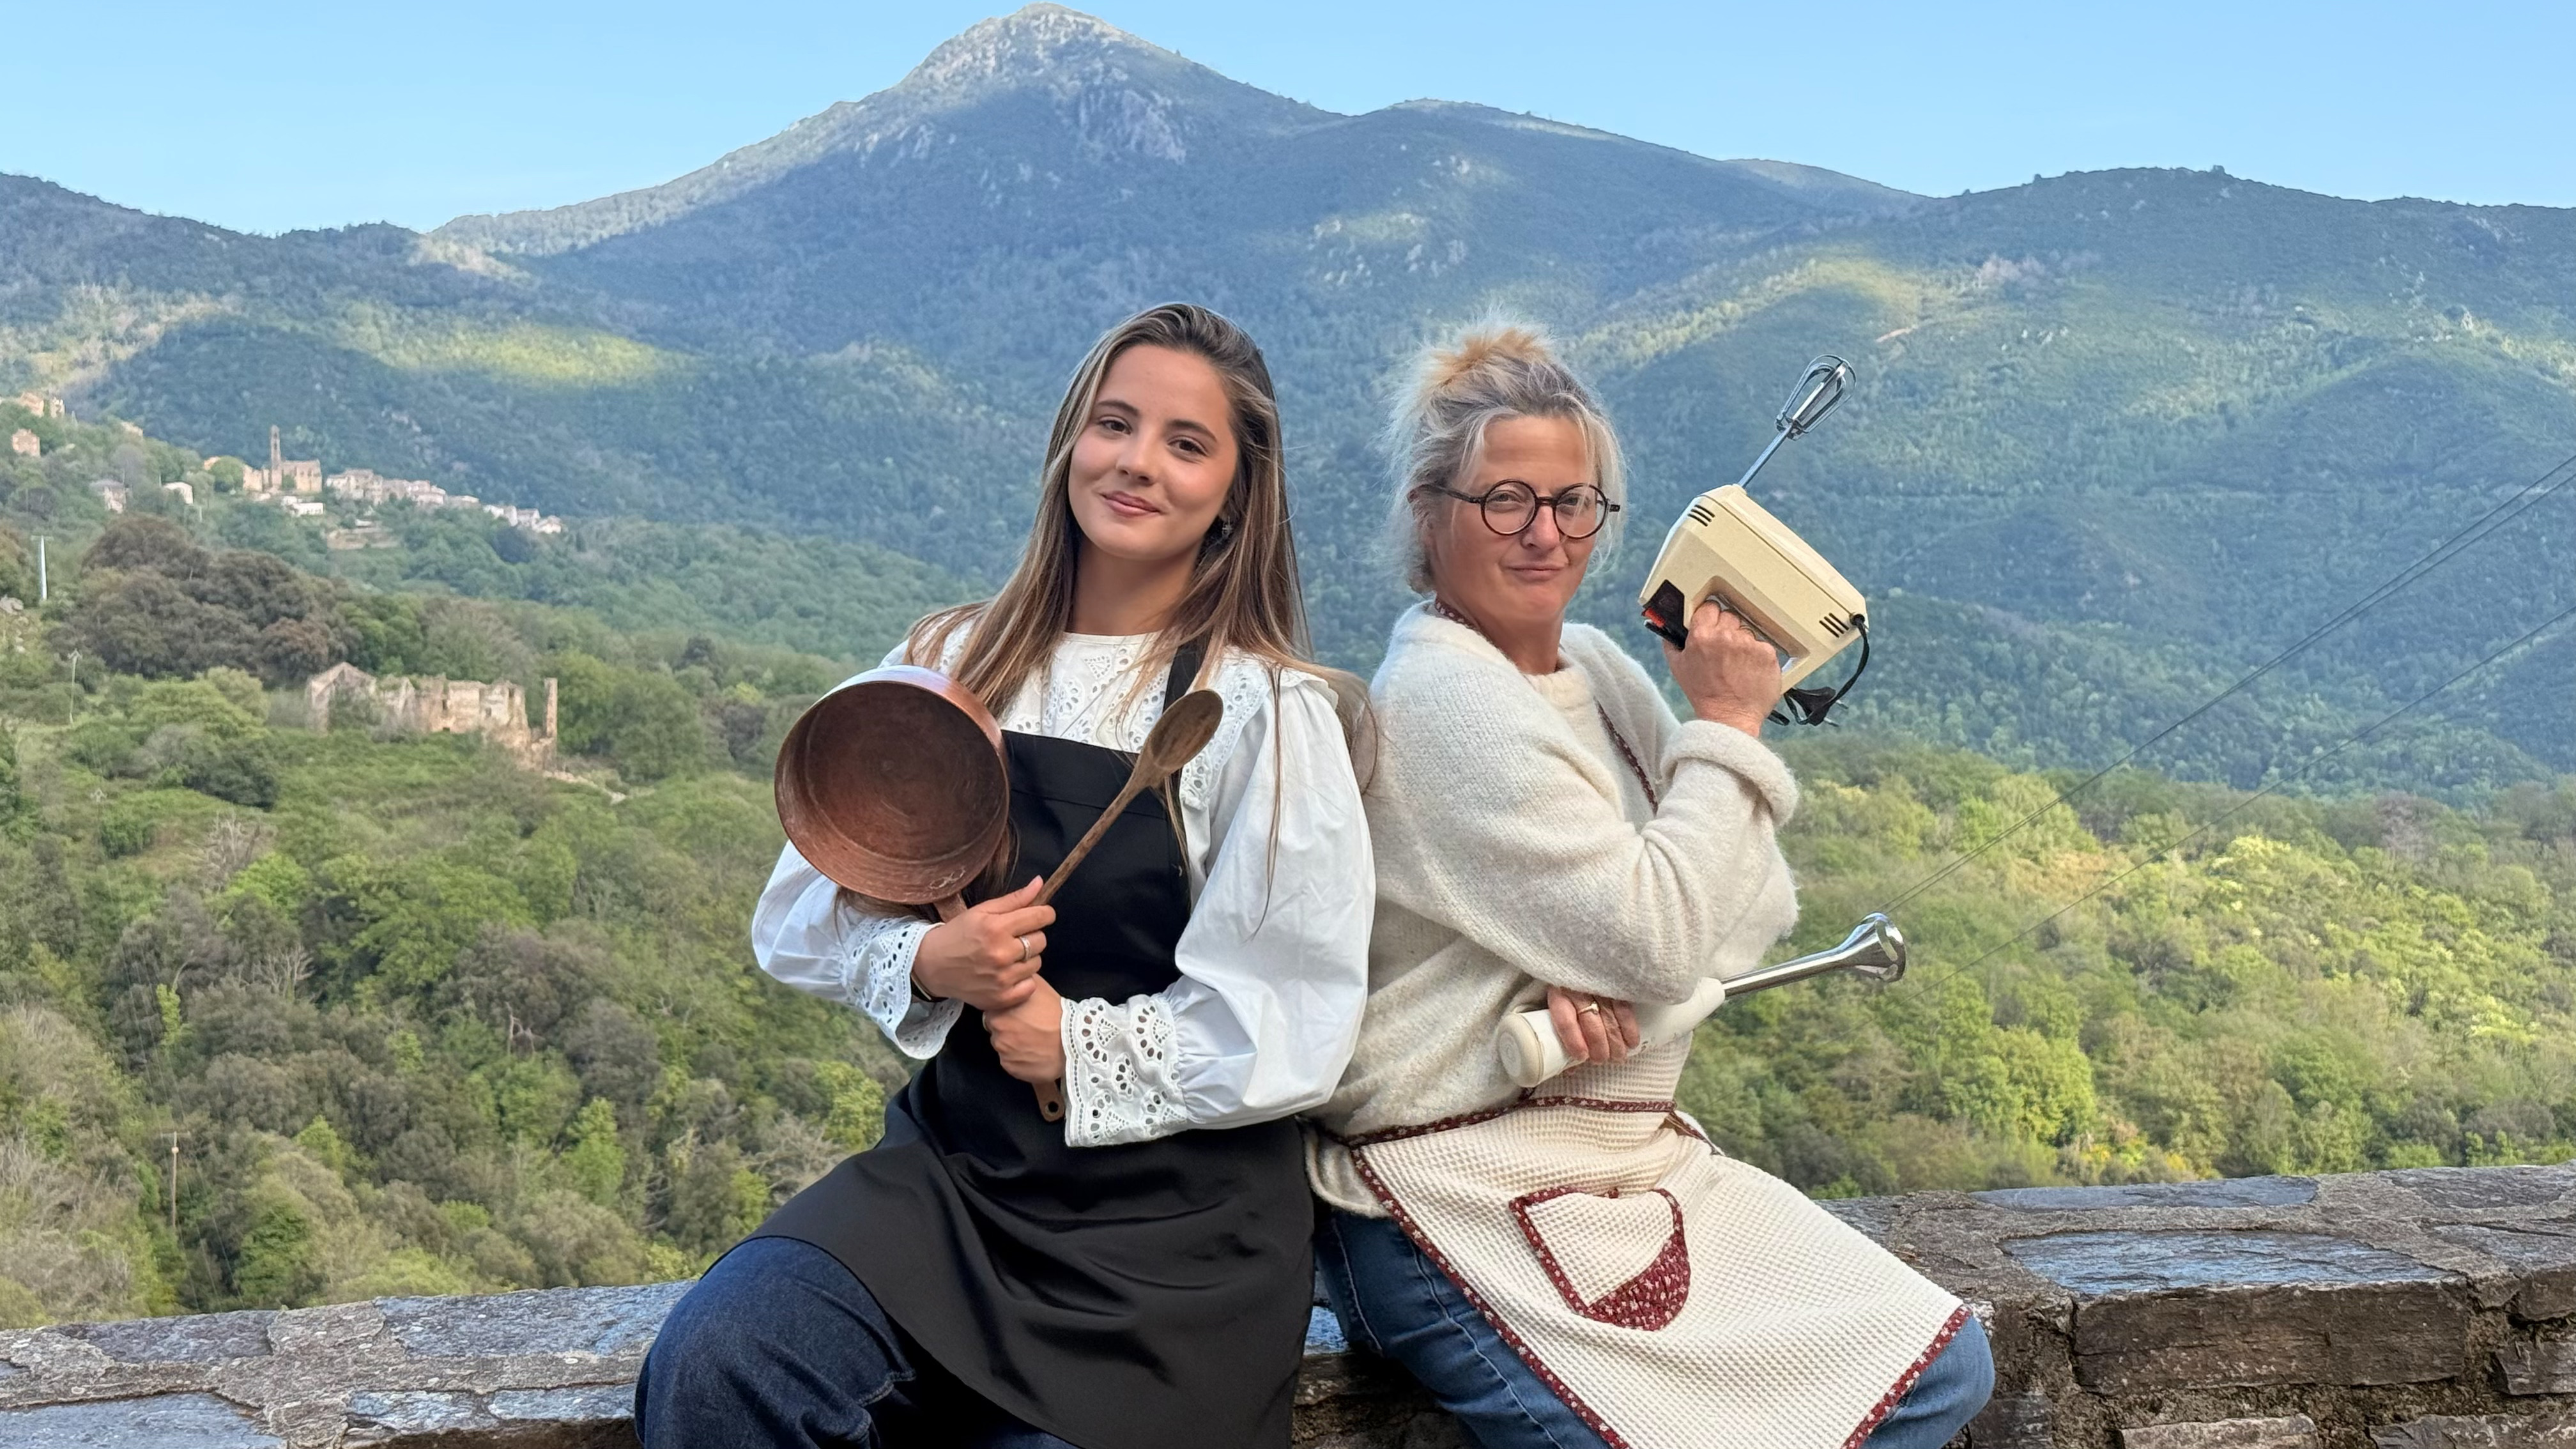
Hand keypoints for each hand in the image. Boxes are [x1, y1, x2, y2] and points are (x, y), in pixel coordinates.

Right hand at [913, 877, 1052, 1011]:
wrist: (932, 965)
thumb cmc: (958, 934)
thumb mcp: (981, 911)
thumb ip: (1014, 899)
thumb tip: (1040, 882)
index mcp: (996, 928)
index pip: (1041, 917)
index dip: (1044, 913)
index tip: (1039, 915)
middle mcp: (1001, 953)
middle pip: (1041, 940)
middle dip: (1032, 935)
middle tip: (1014, 938)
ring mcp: (1002, 978)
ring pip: (1037, 963)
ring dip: (1027, 958)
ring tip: (1008, 956)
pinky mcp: (1002, 997)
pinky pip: (1030, 985)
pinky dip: (1023, 980)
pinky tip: (1008, 974)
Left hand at [984, 979, 1066, 1084]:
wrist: (1073, 1041)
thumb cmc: (1056, 1013)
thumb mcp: (1037, 987)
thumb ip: (1018, 982)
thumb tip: (1010, 978)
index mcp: (999, 1010)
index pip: (993, 1011)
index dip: (1006, 1012)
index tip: (1019, 1014)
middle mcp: (996, 1031)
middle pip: (995, 1030)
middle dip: (1008, 1028)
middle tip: (1028, 1027)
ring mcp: (1003, 1051)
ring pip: (1003, 1047)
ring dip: (1013, 1045)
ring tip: (1033, 1041)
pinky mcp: (1011, 1068)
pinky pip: (1011, 1063)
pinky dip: (1019, 1060)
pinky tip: (1033, 1054)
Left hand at [1547, 986, 1640, 1066]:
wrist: (1582, 950)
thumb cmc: (1568, 983)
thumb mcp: (1558, 1000)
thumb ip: (1563, 1029)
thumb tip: (1568, 1068)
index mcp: (1558, 992)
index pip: (1565, 1020)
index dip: (1574, 1041)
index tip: (1582, 1056)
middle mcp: (1579, 988)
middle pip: (1591, 1023)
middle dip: (1599, 1048)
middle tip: (1602, 1060)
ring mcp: (1600, 985)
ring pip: (1610, 1018)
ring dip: (1616, 1042)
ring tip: (1618, 1057)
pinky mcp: (1617, 983)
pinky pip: (1626, 1009)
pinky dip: (1630, 1028)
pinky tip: (1632, 1042)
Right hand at [1662, 599, 1782, 736]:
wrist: (1729, 717)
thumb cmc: (1704, 695)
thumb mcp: (1678, 668)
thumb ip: (1672, 643)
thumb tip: (1671, 627)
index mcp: (1702, 636)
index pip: (1709, 607)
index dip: (1710, 616)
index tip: (1713, 623)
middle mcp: (1725, 636)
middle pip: (1730, 616)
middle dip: (1727, 629)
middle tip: (1725, 649)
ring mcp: (1748, 644)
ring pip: (1747, 631)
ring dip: (1743, 643)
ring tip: (1738, 663)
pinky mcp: (1767, 653)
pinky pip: (1763, 645)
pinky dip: (1758, 655)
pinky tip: (1751, 669)